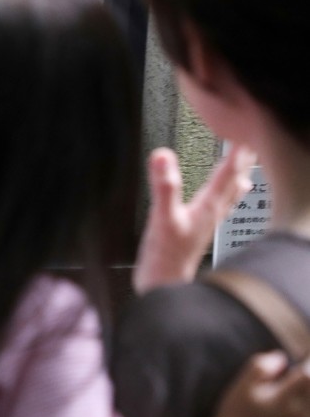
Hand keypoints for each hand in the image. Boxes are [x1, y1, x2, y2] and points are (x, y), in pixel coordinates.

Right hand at [133, 145, 254, 292]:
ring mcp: (208, 222)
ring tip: (247, 163)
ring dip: (238, 176)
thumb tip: (163, 156)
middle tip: (253, 138)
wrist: (164, 285)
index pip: (227, 172)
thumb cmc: (165, 257)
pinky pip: (221, 205)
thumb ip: (164, 186)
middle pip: (235, 180)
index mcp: (207, 207)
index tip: (245, 131)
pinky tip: (225, 196)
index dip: (237, 151)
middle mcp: (212, 213)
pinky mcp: (199, 229)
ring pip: (230, 193)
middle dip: (244, 159)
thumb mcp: (162, 217)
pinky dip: (226, 193)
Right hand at [203, 351, 309, 416]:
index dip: (309, 363)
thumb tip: (281, 357)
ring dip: (309, 396)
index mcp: (284, 399)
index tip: (305, 356)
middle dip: (309, 380)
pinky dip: (309, 414)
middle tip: (302, 375)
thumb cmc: (235, 415)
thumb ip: (260, 367)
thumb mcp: (240, 387)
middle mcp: (300, 416)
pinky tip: (301, 411)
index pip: (307, 376)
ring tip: (300, 391)